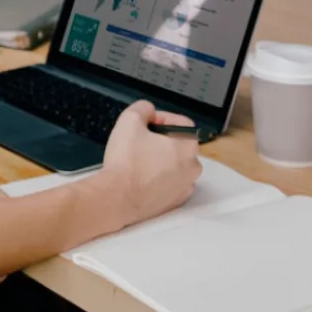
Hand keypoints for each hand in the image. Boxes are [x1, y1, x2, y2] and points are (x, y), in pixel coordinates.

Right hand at [100, 97, 201, 224]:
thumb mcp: (128, 121)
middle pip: (180, 145)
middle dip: (161, 142)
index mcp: (188, 144)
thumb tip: (147, 111)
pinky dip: (160, 181)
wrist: (117, 199)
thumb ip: (142, 109)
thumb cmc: (126, 161)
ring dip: (162, 162)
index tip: (144, 125)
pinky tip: (142, 181)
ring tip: (139, 164)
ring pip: (177, 167)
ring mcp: (186, 185)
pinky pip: (172, 186)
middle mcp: (193, 164)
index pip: (181, 123)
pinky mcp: (176, 202)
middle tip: (139, 144)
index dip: (161, 119)